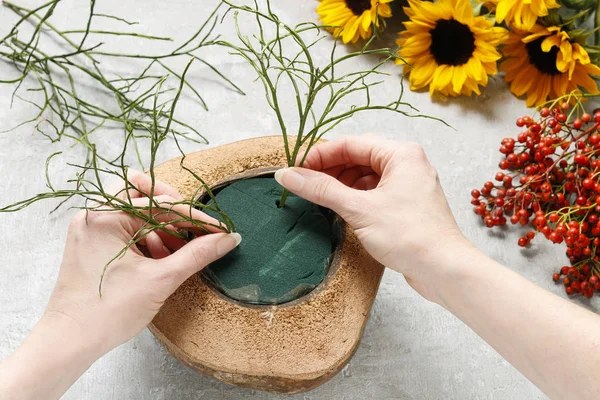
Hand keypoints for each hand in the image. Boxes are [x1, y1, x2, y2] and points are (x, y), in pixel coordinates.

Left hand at [46, 170, 240, 354]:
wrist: (69, 342)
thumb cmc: (109, 311)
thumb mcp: (161, 279)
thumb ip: (197, 254)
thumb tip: (228, 238)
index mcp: (106, 216)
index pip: (161, 203)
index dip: (195, 217)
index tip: (218, 229)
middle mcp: (94, 215)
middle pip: (140, 192)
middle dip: (171, 207)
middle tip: (192, 226)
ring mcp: (89, 229)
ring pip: (133, 211)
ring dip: (159, 225)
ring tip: (178, 251)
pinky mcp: (90, 245)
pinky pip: (123, 228)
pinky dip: (144, 238)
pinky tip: (160, 259)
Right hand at [274, 136, 466, 300]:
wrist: (444, 269)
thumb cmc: (409, 236)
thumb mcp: (359, 209)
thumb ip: (321, 189)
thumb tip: (288, 175)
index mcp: (401, 154)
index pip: (351, 143)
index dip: (320, 154)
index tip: (297, 169)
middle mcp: (408, 163)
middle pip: (359, 157)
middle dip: (330, 169)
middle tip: (304, 183)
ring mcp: (409, 184)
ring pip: (366, 175)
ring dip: (342, 184)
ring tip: (319, 197)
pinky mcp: (408, 205)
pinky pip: (375, 192)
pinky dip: (356, 197)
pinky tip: (341, 208)